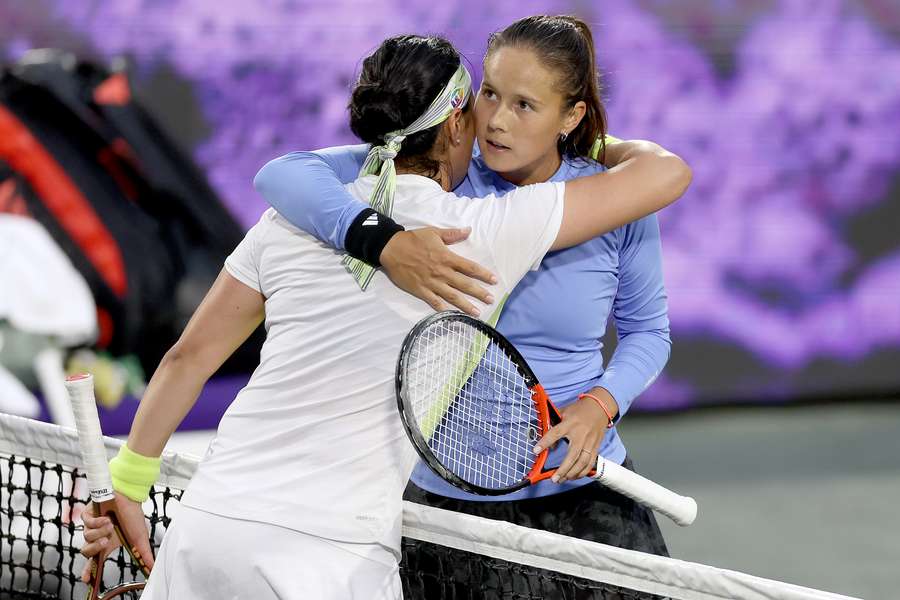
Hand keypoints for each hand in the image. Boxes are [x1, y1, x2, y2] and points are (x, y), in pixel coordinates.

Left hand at [80, 493, 153, 581]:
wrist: (131, 498)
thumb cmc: (134, 516)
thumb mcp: (140, 538)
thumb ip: (144, 553)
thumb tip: (152, 567)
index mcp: (107, 544)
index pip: (94, 561)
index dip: (88, 571)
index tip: (86, 580)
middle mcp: (97, 537)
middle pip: (86, 551)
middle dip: (95, 548)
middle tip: (105, 542)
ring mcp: (91, 526)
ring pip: (87, 536)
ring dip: (100, 531)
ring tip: (110, 524)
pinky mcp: (88, 514)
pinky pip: (87, 522)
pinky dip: (97, 521)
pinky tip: (106, 518)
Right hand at [380, 227, 497, 315]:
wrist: (391, 249)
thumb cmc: (413, 239)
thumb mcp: (434, 232)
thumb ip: (452, 234)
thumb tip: (468, 230)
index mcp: (446, 257)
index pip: (469, 267)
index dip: (483, 274)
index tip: (494, 280)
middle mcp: (442, 272)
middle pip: (464, 284)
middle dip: (479, 292)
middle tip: (491, 300)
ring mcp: (431, 283)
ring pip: (452, 296)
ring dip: (466, 305)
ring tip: (477, 313)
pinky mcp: (420, 290)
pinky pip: (434, 302)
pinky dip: (443, 309)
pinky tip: (452, 315)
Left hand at [533, 392, 616, 483]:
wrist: (600, 408)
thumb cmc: (579, 410)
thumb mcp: (564, 412)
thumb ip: (555, 426)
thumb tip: (547, 444)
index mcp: (570, 423)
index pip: (555, 433)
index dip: (545, 442)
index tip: (535, 450)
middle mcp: (581, 434)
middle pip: (572, 455)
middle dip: (563, 469)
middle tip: (554, 478)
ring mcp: (590, 442)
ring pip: (583, 462)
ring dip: (572, 473)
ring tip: (562, 479)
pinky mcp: (596, 447)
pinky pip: (590, 463)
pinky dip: (583, 472)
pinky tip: (574, 476)